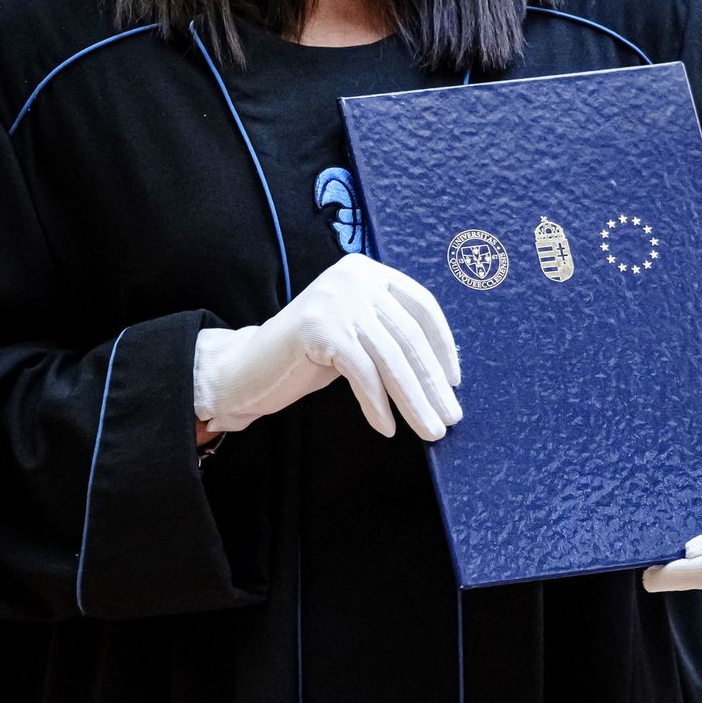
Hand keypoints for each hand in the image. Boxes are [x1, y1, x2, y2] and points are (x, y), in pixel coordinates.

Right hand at [193, 253, 461, 441]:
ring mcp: (336, 300)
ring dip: (414, 401)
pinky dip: (377, 404)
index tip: (454, 382)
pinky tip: (387, 428)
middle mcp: (355, 278)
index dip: (443, 347)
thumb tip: (446, 374)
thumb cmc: (311, 354)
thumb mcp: (359, 332)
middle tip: (449, 419)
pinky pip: (362, 372)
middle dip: (432, 384)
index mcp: (369, 271)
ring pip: (390, 359)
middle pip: (408, 337)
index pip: (422, 307)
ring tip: (429, 431)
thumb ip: (392, 333)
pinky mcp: (319, 327)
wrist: (247, 366)